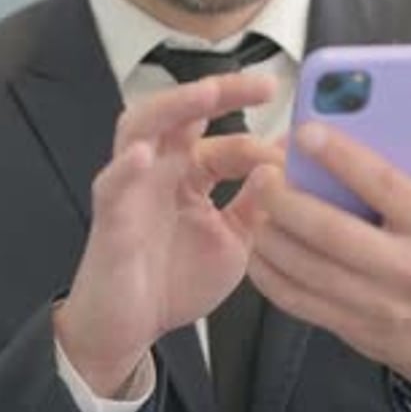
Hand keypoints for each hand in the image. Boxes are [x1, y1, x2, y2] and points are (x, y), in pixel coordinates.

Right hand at [54, 72, 278, 396]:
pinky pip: (111, 185)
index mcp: (192, 172)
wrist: (129, 327)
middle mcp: (162, 167)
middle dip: (221, 91)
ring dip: (174, 107)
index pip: (229, 142)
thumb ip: (257, 202)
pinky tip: (143, 155)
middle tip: (263, 84)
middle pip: (184, 111)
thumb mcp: (234, 241)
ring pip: (142, 126)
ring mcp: (133, 185)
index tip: (299, 150)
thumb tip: (289, 162)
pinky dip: (125, 168)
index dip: (263, 145)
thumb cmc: (175, 278)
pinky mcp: (110, 215)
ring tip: (207, 94)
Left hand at [248, 103, 410, 390]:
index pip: (383, 185)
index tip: (305, 132)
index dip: (341, 157)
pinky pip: (297, 299)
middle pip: (333, 232)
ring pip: (308, 268)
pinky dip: (269, 272)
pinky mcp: (350, 323)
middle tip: (261, 172)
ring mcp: (378, 303)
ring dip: (272, 234)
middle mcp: (409, 269)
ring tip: (254, 201)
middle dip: (288, 199)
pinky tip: (256, 243)